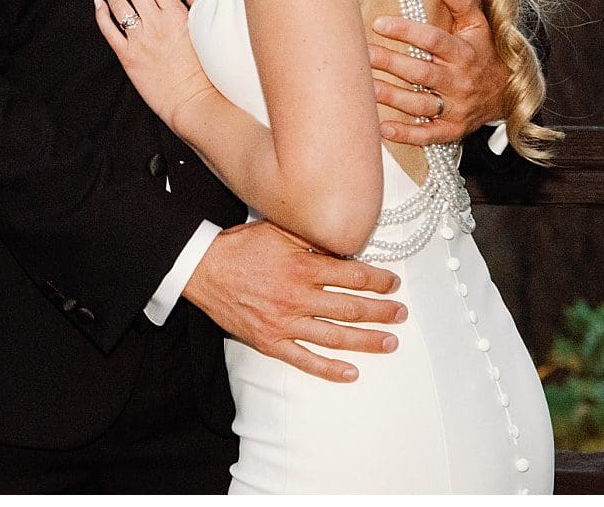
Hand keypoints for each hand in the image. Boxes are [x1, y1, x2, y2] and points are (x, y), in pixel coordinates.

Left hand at [94, 0, 211, 129]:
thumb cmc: (203, 73)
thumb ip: (197, 5)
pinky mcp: (127, 56)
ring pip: (118, 3)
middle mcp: (155, 23)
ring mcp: (139, 39)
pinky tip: (98, 4)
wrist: (193, 101)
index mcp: (176, 15)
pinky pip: (108, 29)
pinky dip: (101, 13)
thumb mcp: (204, 32)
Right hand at [181, 220, 405, 382]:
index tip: (393, 284)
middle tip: (400, 314)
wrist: (202, 269)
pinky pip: (305, 360)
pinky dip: (329, 369)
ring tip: (389, 343)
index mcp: (301, 267)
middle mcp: (296, 297)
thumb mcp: (278, 231)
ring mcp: (284, 323)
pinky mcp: (270, 341)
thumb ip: (310, 238)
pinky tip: (351, 372)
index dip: (378, 281)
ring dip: (366, 341)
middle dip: (380, 312)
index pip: (352, 276)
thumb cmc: (240, 247)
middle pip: (349, 308)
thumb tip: (342, 243)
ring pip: (334, 337)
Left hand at [369, 0, 505, 146]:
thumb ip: (462, 3)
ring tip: (365, 88)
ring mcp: (455, 108)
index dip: (406, 31)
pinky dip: (406, 135)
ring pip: (420, 104)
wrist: (510, 94)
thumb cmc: (484, 54)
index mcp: (463, 53)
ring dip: (392, 97)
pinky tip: (383, 128)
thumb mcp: (479, 26)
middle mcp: (459, 82)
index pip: (433, 40)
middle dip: (390, 63)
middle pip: (421, 73)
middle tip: (363, 54)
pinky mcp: (452, 130)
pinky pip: (428, 135)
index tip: (379, 23)